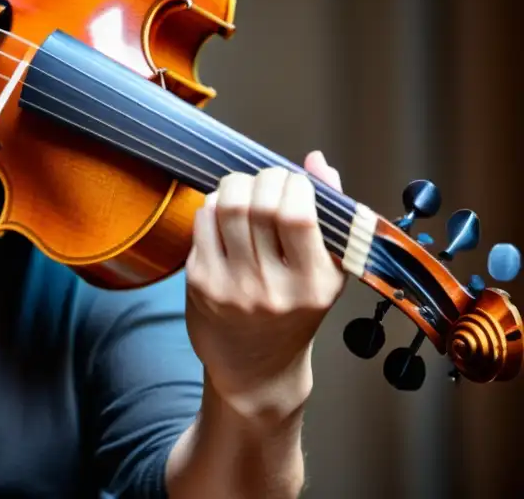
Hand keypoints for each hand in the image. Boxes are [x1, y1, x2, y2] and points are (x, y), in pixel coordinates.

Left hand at [185, 151, 345, 424]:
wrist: (256, 369)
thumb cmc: (295, 312)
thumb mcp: (328, 271)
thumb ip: (331, 215)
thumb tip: (316, 161)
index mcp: (313, 284)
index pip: (297, 215)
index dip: (295, 184)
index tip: (296, 183)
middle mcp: (272, 288)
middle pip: (258, 205)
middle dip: (264, 178)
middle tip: (268, 182)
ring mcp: (231, 286)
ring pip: (227, 207)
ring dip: (236, 185)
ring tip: (246, 191)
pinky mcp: (200, 283)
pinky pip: (203, 222)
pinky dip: (214, 205)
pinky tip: (224, 214)